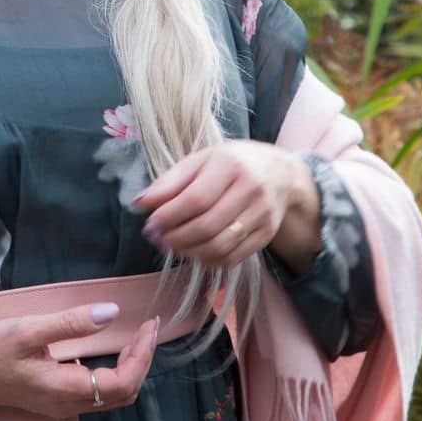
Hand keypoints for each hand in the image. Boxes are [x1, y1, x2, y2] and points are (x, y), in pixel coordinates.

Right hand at [0, 304, 159, 417]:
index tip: (149, 325)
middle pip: (123, 393)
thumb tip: (112, 313)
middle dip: (142, 360)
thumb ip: (70, 323)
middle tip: (148, 327)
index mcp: (64, 390)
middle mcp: (67, 405)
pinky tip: (111, 349)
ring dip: (131, 367)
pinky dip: (114, 372)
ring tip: (136, 336)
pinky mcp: (55, 400)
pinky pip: (97, 393)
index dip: (142, 356)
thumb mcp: (27, 329)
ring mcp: (61, 406)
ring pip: (112, 396)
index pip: (122, 383)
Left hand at [133, 142, 321, 273]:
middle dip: (176, 238)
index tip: (151, 223)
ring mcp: (262, 214)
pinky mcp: (267, 234)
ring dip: (190, 252)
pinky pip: (233, 257)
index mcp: (229, 164)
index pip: (195, 198)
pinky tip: (197, 251)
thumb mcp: (201, 160)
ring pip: (220, 246)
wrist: (282, 173)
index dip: (169, 216)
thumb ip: (170, 181)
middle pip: (207, 225)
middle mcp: (250, 188)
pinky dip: (209, 260)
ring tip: (176, 245)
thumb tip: (139, 203)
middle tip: (160, 238)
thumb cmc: (232, 164)